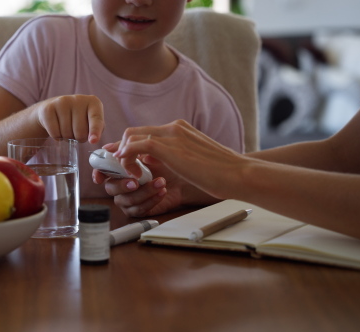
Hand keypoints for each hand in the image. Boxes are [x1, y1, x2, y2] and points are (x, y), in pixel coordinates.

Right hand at [33, 95, 103, 143]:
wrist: (53, 109)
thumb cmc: (77, 118)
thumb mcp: (90, 121)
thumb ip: (97, 129)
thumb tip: (93, 140)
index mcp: (93, 102)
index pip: (96, 118)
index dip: (95, 131)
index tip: (93, 141)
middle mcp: (78, 99)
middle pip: (80, 131)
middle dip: (79, 138)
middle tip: (76, 133)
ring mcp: (62, 102)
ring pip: (67, 133)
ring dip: (67, 137)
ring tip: (66, 129)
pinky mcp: (48, 109)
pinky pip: (55, 133)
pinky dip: (57, 137)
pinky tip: (57, 129)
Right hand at [92, 143, 204, 216]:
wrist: (186, 175)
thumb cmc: (167, 160)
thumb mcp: (149, 149)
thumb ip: (129, 147)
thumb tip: (108, 148)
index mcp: (119, 168)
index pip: (101, 170)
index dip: (98, 173)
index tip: (100, 177)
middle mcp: (121, 184)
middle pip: (111, 188)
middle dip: (123, 185)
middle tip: (136, 181)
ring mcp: (130, 198)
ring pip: (126, 200)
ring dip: (143, 191)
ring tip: (161, 182)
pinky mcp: (140, 209)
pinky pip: (139, 210)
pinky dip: (151, 200)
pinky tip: (162, 192)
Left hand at [114, 120, 246, 199]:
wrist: (239, 173)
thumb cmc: (222, 173)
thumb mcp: (194, 160)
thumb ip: (175, 155)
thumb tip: (155, 161)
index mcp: (180, 129)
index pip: (145, 132)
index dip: (129, 146)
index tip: (122, 160)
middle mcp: (174, 127)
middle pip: (133, 132)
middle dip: (121, 150)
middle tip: (121, 169)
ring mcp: (172, 135)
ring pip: (131, 137)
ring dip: (124, 156)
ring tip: (130, 175)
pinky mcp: (170, 147)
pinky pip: (136, 146)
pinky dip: (128, 158)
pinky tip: (134, 173)